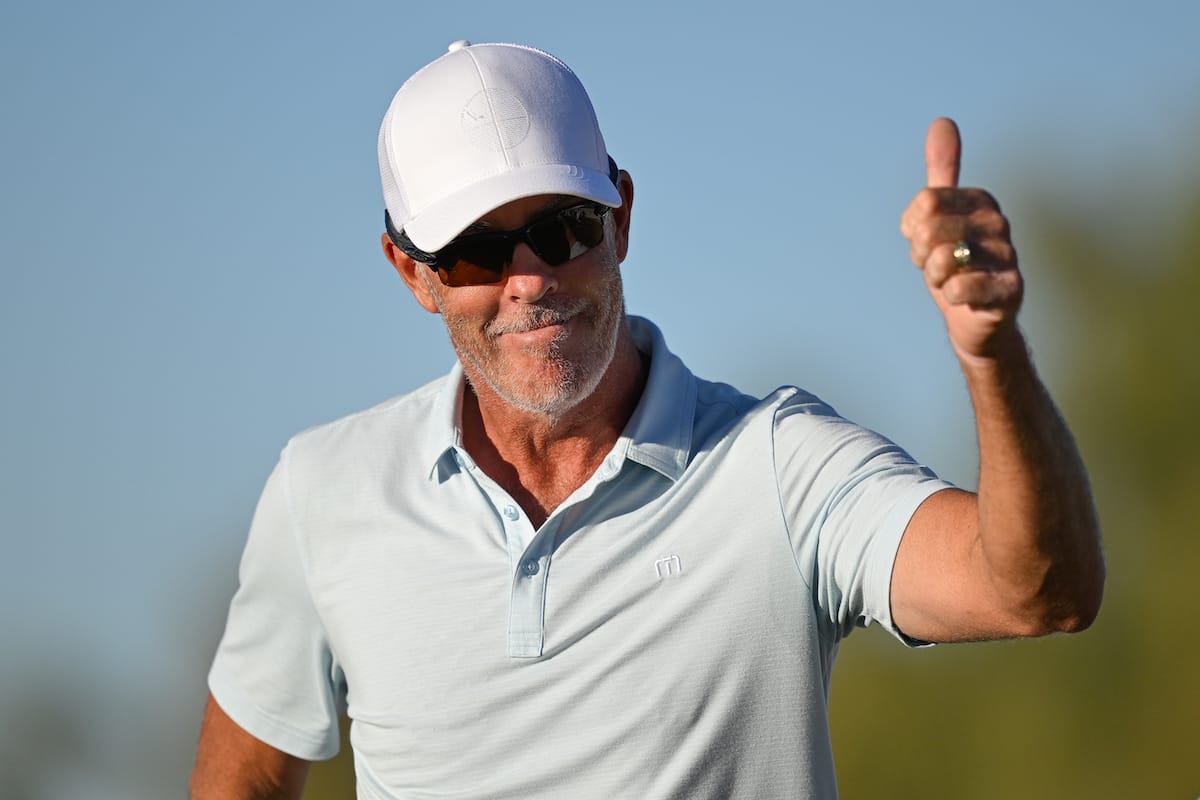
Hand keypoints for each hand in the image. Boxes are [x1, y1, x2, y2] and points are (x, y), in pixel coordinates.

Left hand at [900, 118, 1022, 360]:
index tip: (926, 242)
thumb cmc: (954, 263)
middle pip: (929, 230)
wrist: (975, 319)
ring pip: (942, 258)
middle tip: (935, 266)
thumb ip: (941, 173)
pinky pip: (962, 286)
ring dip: (934, 276)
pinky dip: (950, 294)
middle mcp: (999, 222)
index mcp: (981, 200)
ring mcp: (1008, 255)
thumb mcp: (939, 216)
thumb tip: (943, 121)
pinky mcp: (1011, 289)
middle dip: (921, 255)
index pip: (924, 203)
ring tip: (949, 280)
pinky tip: (960, 296)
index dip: (913, 231)